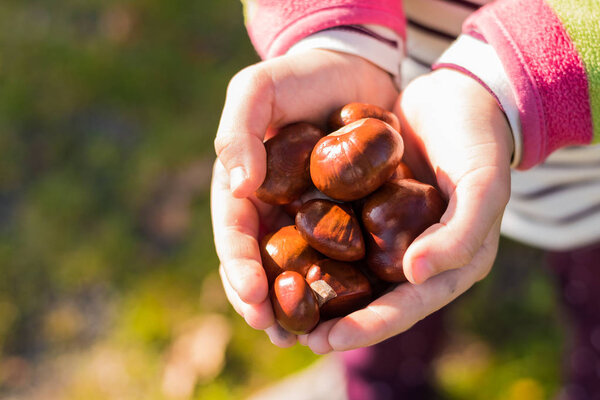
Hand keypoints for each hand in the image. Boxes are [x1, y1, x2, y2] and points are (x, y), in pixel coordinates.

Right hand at [211, 49, 397, 345]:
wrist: (356, 68)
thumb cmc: (302, 76)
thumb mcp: (259, 88)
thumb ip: (238, 130)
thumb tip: (240, 186)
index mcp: (246, 187)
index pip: (234, 233)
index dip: (238, 266)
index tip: (252, 295)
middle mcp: (273, 209)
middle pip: (261, 263)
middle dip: (263, 300)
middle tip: (275, 331)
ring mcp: (308, 216)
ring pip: (297, 269)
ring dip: (297, 306)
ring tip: (305, 337)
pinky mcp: (346, 216)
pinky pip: (340, 254)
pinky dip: (338, 282)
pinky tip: (349, 308)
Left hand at [299, 68, 512, 352]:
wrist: (458, 96)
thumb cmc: (478, 142)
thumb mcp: (482, 185)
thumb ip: (460, 234)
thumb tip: (414, 274)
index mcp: (446, 264)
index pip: (405, 306)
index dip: (369, 327)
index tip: (328, 341)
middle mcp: (412, 257)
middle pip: (370, 300)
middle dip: (332, 322)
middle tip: (291, 336)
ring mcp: (386, 234)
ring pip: (347, 273)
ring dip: (313, 292)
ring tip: (273, 308)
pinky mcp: (364, 208)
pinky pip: (334, 233)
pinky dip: (308, 247)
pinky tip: (277, 254)